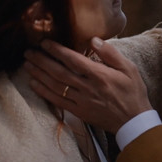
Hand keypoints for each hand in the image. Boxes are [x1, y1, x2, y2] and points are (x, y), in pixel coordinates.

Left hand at [24, 37, 152, 133]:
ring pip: (56, 86)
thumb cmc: (133, 92)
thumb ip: (111, 53)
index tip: (44, 42)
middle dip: (42, 61)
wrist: (134, 121)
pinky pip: (58, 102)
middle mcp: (88, 88)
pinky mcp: (79, 112)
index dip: (57, 50)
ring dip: (39, 75)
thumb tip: (93, 40)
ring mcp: (82, 101)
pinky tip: (34, 84)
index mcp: (100, 75)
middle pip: (59, 73)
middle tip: (28, 52)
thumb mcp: (129, 69)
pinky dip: (44, 93)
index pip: (73, 60)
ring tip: (27, 65)